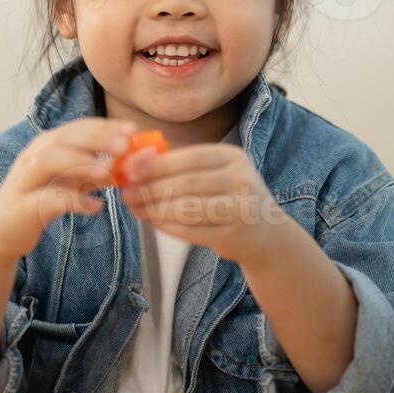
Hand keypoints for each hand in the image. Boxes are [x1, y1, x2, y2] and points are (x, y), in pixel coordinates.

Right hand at [0, 117, 135, 260]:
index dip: (104, 126)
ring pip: (50, 161)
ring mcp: (26, 179)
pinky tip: (94, 207)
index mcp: (47, 145)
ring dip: (81, 163)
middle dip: (96, 138)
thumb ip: (92, 173)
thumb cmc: (37, 200)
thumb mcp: (68, 182)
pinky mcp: (23, 206)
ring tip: (109, 171)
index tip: (132, 129)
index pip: (78, 128)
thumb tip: (124, 167)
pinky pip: (47, 199)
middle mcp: (34, 156)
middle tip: (125, 144)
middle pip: (65, 138)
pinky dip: (72, 201)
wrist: (1, 231)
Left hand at [120, 144, 288, 264]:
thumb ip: (183, 166)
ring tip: (135, 208)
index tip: (130, 169)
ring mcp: (240, 209)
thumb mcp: (216, 173)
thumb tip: (137, 161)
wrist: (267, 235)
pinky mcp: (234, 235)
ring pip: (187, 208)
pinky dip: (168, 227)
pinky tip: (153, 222)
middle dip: (151, 188)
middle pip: (186, 183)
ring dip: (155, 209)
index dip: (157, 164)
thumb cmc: (230, 198)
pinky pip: (192, 231)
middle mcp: (241, 180)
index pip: (190, 157)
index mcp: (233, 157)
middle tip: (126, 193)